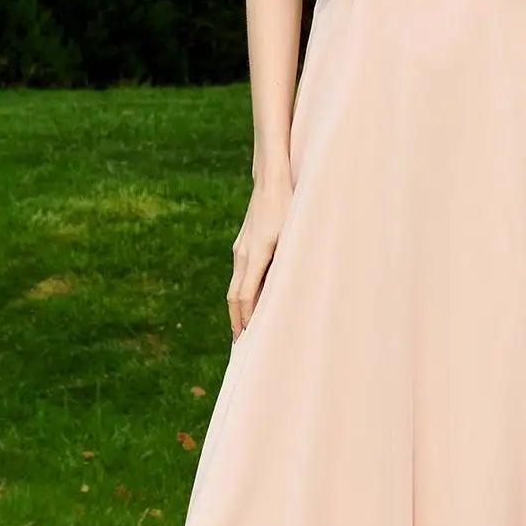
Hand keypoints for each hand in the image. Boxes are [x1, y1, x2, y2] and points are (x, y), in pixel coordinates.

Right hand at [228, 175, 292, 340]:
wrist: (271, 180)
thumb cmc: (287, 206)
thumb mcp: (292, 236)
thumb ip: (287, 263)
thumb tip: (286, 290)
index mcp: (255, 255)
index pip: (244, 298)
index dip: (245, 321)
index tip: (246, 341)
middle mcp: (242, 255)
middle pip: (233, 297)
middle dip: (236, 322)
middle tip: (240, 345)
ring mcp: (240, 248)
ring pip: (234, 286)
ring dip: (237, 309)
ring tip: (242, 328)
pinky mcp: (243, 243)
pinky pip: (239, 275)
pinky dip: (241, 292)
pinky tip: (249, 299)